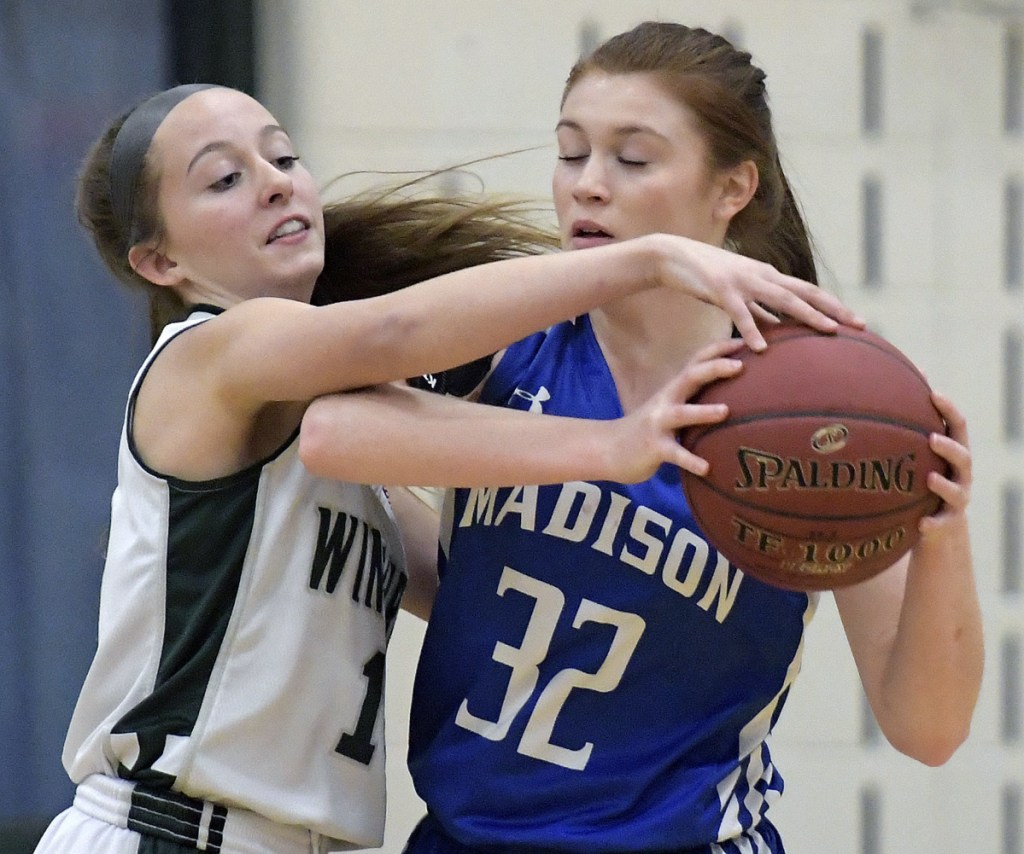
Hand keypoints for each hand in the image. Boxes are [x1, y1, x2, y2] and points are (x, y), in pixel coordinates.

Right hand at [609, 339, 744, 481]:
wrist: (609, 448)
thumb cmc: (648, 430)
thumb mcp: (668, 408)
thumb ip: (691, 399)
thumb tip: (731, 396)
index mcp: (674, 390)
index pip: (697, 361)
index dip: (719, 349)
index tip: (745, 341)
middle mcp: (666, 401)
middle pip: (690, 377)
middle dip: (715, 368)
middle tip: (741, 365)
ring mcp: (658, 423)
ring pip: (682, 414)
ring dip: (703, 412)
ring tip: (726, 411)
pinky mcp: (653, 447)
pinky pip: (674, 453)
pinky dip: (690, 460)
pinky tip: (706, 468)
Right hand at [646, 233, 864, 350]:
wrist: (673, 256)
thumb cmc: (705, 277)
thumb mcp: (738, 295)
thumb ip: (758, 312)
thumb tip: (778, 330)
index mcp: (768, 277)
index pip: (809, 291)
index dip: (834, 305)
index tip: (857, 321)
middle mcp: (762, 276)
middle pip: (806, 292)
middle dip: (835, 309)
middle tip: (860, 324)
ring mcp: (743, 281)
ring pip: (782, 299)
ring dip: (808, 315)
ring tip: (828, 331)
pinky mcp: (721, 289)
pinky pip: (740, 313)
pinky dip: (752, 329)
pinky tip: (760, 348)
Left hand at [919, 391, 971, 537]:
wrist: (939, 530)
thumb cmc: (923, 483)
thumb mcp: (919, 457)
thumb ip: (908, 428)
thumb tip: (888, 387)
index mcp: (952, 455)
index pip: (957, 428)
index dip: (948, 410)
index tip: (933, 394)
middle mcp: (959, 475)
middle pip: (963, 458)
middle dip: (950, 447)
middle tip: (931, 438)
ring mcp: (956, 500)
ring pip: (957, 492)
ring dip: (944, 485)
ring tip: (930, 478)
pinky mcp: (947, 525)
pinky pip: (942, 525)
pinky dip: (933, 524)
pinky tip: (922, 524)